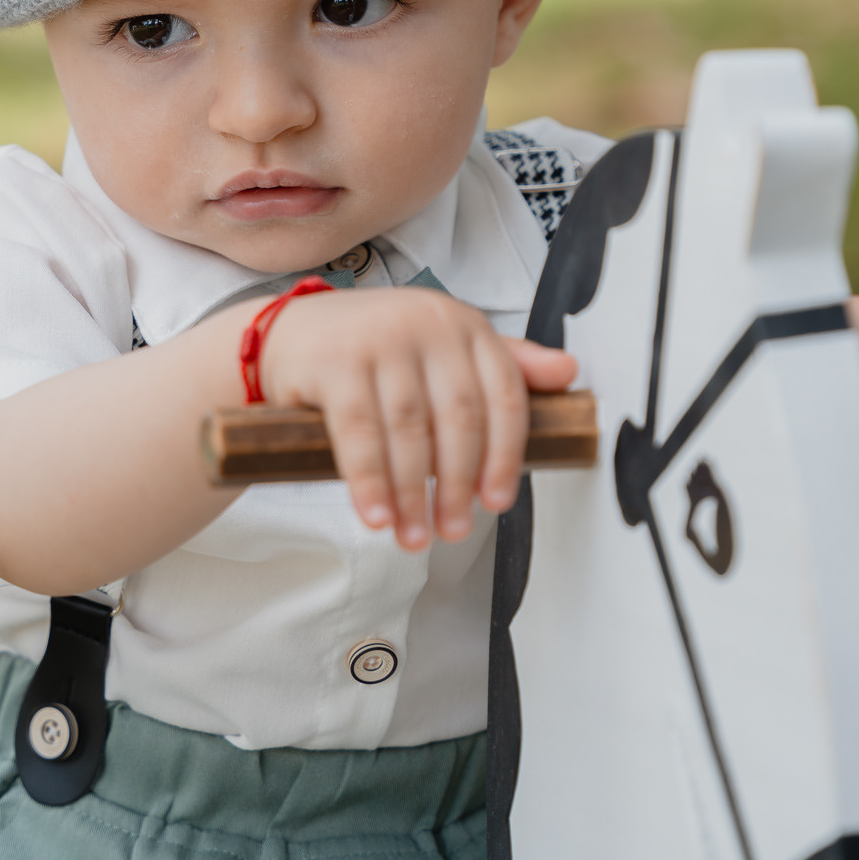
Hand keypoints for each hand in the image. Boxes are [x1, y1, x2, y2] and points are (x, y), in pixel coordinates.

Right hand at [260, 287, 576, 549]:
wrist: (289, 334)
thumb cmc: (375, 350)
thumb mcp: (444, 350)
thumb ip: (505, 365)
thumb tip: (569, 373)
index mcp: (465, 326)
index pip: (503, 395)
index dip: (505, 456)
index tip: (496, 503)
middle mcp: (428, 324)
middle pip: (459, 419)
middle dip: (456, 486)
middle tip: (452, 531)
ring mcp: (381, 339)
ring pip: (410, 431)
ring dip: (412, 494)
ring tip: (413, 535)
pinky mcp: (335, 361)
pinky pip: (359, 432)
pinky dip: (369, 481)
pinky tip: (375, 515)